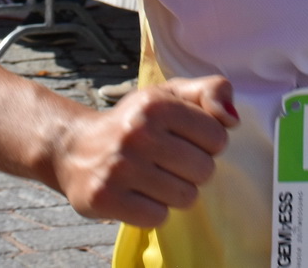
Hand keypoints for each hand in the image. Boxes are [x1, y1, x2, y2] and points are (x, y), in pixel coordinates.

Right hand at [51, 76, 236, 227]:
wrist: (75, 148)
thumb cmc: (135, 121)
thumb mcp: (170, 94)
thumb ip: (211, 91)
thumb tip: (233, 119)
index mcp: (156, 103)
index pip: (218, 137)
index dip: (207, 143)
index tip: (185, 139)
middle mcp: (137, 132)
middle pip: (204, 170)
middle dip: (193, 170)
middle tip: (168, 161)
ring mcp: (119, 167)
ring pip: (185, 196)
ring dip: (175, 192)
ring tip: (154, 177)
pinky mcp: (105, 198)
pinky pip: (158, 217)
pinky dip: (154, 210)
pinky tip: (139, 194)